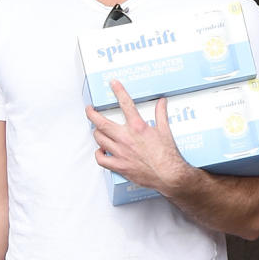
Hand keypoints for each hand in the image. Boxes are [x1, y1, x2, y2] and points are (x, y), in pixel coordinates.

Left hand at [85, 80, 188, 196]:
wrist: (169, 175)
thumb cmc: (168, 155)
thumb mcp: (165, 131)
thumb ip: (161, 114)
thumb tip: (162, 102)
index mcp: (137, 127)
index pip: (125, 103)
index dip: (118, 91)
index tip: (113, 84)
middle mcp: (126, 138)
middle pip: (101, 123)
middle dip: (91, 114)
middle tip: (89, 110)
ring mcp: (120, 152)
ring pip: (99, 139)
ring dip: (97, 133)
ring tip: (97, 130)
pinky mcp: (119, 166)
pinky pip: (101, 159)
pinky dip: (98, 154)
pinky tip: (101, 151)